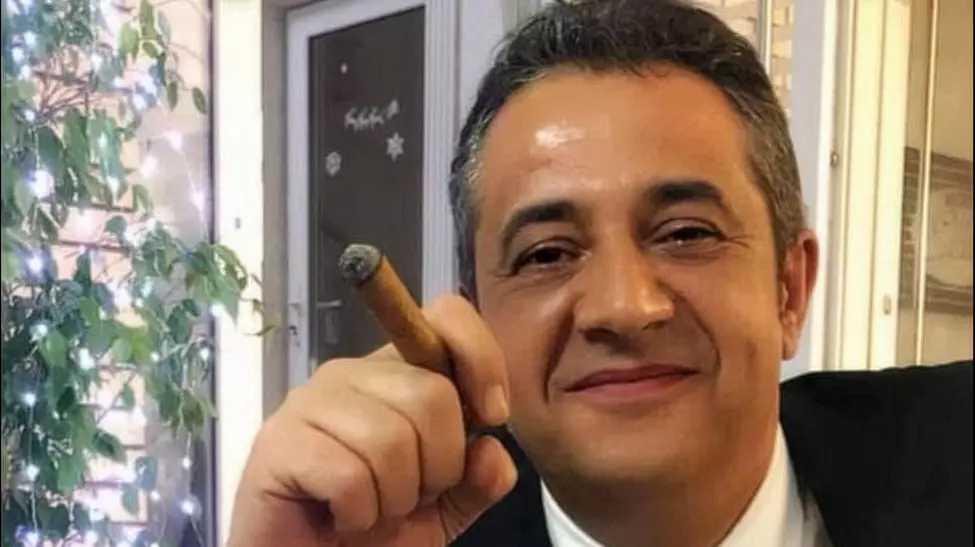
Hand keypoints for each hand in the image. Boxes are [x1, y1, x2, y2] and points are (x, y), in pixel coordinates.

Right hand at [227, 295, 515, 546]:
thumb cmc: (372, 532)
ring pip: (391, 439)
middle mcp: (349, 375)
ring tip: (372, 510)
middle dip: (438, 466)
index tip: (493, 416)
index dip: (481, 359)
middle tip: (408, 496)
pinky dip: (361, 514)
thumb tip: (491, 450)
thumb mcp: (445, 507)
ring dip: (396, 498)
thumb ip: (478, 478)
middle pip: (431, 395)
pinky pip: (350, 475)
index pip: (445, 317)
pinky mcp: (278, 443)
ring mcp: (309, 404)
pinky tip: (343, 518)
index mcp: (394, 374)